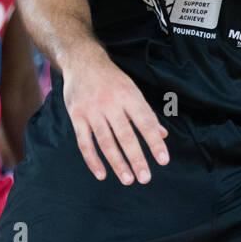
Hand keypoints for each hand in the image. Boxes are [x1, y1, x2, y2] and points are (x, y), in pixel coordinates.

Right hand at [62, 52, 169, 184]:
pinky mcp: (77, 117)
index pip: (145, 122)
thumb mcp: (132, 90)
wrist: (82, 62)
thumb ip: (146, 114)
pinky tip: (101, 174)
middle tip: (145, 178)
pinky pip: (85, 143)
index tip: (163, 160)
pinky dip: (93, 160)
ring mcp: (92, 111)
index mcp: (129, 96)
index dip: (154, 142)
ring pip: (106, 142)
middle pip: (126, 135)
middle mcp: (111, 104)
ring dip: (117, 163)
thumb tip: (162, 135)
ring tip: (128, 180)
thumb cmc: (112, 79)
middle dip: (136, 158)